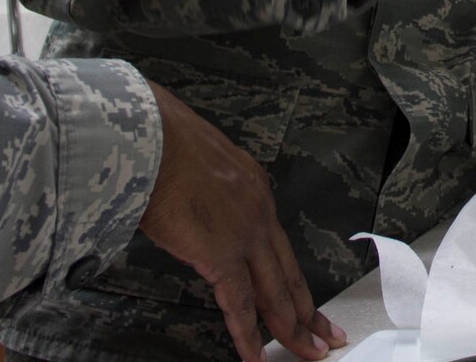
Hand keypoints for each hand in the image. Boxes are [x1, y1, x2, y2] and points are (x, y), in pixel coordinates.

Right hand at [138, 84, 345, 360]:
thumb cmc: (159, 141)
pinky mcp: (219, 252)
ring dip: (291, 328)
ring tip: (308, 353)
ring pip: (274, 292)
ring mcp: (243, 233)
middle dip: (310, 310)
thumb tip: (191, 208)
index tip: (307, 294)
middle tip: (328, 336)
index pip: (280, 245)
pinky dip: (247, 335)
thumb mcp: (198, 161)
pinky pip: (239, 303)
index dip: (294, 275)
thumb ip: (205, 191)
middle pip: (289, 273)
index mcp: (253, 187)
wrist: (148, 135)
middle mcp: (258, 211)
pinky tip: (255, 356)